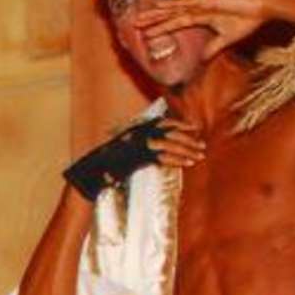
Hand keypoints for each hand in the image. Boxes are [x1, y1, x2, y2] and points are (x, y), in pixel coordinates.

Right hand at [63, 119, 201, 198]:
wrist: (92, 172)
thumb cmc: (107, 164)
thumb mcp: (126, 150)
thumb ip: (139, 146)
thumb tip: (154, 146)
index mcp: (138, 130)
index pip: (163, 122)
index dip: (180, 124)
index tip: (193, 128)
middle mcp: (140, 133)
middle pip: (171, 133)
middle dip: (188, 139)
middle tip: (202, 146)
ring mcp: (139, 144)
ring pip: (170, 144)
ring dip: (187, 150)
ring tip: (199, 156)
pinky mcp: (140, 156)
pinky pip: (164, 156)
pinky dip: (178, 159)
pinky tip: (187, 163)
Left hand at [133, 0, 294, 60]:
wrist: (262, 8)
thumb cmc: (247, 21)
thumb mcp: (226, 40)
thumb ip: (213, 48)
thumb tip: (202, 60)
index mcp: (201, 17)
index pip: (175, 23)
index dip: (161, 28)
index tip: (146, 34)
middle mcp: (198, 9)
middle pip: (170, 15)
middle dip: (152, 20)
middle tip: (134, 24)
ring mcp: (202, 3)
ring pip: (174, 9)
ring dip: (157, 13)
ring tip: (140, 17)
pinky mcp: (209, 0)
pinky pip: (187, 3)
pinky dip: (173, 4)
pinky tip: (160, 5)